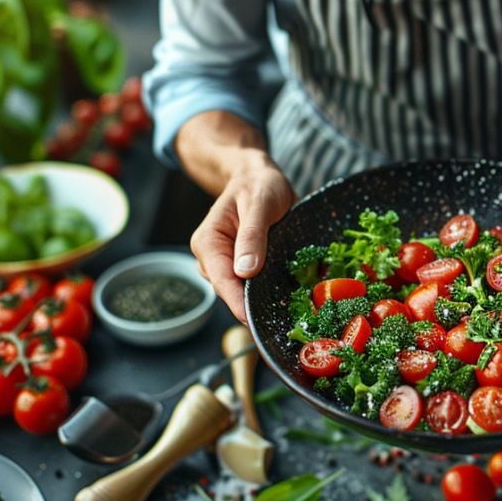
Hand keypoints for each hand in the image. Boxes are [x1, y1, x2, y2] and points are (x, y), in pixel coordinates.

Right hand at [190, 151, 295, 322]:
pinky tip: (291, 298)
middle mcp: (212, 258)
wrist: (259, 178)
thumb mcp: (259, 204)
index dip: (239, 304)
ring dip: (265, 300)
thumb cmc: (258, 186)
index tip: (257, 322)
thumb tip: (245, 271)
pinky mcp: (243, 268)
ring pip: (244, 293)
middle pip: (232, 292)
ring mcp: (227, 265)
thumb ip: (252, 236)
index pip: (221, 280)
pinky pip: (255, 286)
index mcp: (208, 242)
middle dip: (255, 306)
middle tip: (286, 322)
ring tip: (293, 312)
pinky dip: (271, 291)